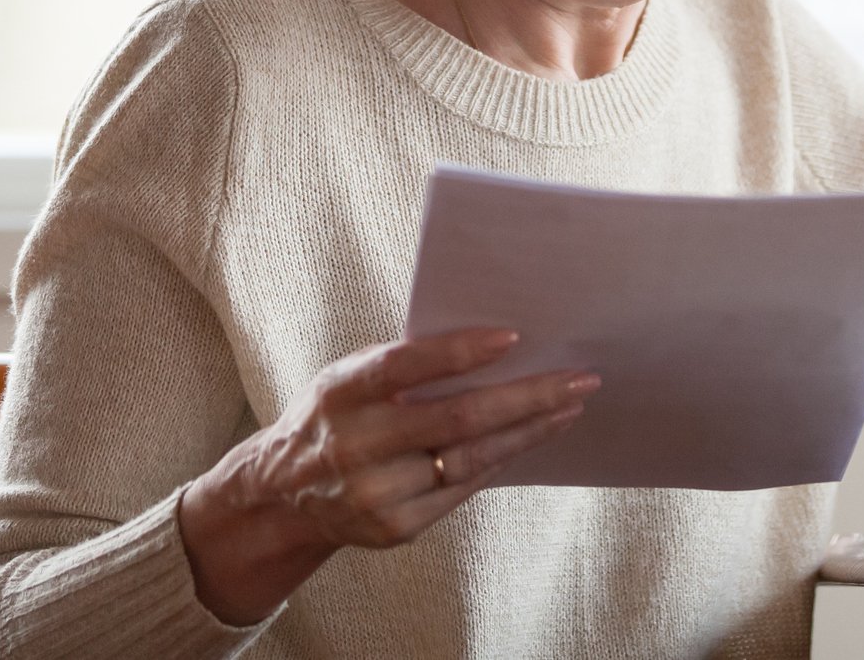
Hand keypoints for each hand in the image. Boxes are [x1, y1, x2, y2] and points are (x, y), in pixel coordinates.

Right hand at [179, 328, 597, 624]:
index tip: (514, 337)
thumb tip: (492, 344)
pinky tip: (531, 438)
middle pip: (456, 418)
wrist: (284, 495)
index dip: (459, 352)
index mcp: (341, 393)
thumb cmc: (333, 417)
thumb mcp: (346, 379)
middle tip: (579, 379)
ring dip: (529, 431)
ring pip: (471, 458)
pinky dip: (500, 459)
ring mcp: (377, 492)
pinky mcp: (397, 527)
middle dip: (528, 397)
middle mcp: (356, 444)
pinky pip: (464, 488)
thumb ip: (401, 365)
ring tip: (569, 407)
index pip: (404, 366)